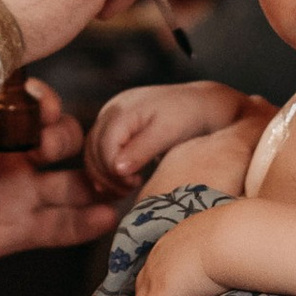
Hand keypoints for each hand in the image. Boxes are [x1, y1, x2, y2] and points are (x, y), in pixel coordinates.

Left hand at [0, 79, 115, 272]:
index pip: (37, 107)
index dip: (47, 103)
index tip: (39, 105)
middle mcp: (12, 159)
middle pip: (64, 142)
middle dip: (67, 137)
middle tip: (48, 146)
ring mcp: (17, 196)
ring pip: (72, 184)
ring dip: (97, 180)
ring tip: (117, 178)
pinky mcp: (16, 232)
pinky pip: (59, 226)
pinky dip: (86, 223)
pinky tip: (108, 216)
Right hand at [87, 79, 259, 196]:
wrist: (204, 105)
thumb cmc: (190, 117)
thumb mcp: (167, 133)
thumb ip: (142, 150)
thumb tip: (117, 169)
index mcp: (122, 109)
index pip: (104, 148)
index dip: (114, 171)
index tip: (135, 184)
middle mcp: (112, 110)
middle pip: (93, 150)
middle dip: (108, 176)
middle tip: (129, 190)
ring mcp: (111, 116)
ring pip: (92, 152)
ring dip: (104, 174)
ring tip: (126, 188)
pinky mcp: (116, 126)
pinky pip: (99, 150)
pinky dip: (106, 169)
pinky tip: (123, 181)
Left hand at [134, 208, 232, 295]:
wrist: (235, 241)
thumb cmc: (240, 239)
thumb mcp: (228, 242)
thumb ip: (223, 254)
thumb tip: (240, 264)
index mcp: (175, 241)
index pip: (161, 267)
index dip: (168, 288)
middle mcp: (158, 257)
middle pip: (145, 287)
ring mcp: (154, 276)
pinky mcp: (158, 295)